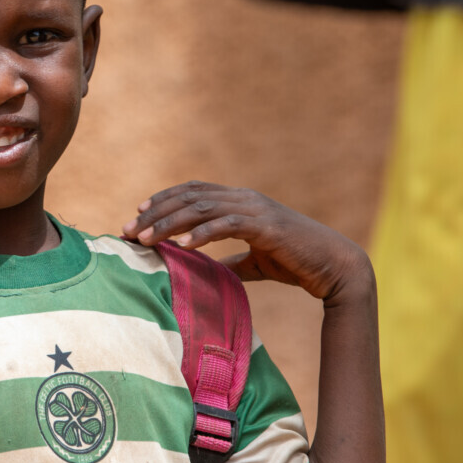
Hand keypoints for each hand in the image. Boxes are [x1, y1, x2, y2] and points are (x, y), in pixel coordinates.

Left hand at [122, 181, 370, 301]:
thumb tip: (206, 271)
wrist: (334, 267)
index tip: (136, 215)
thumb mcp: (254, 261)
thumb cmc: (296, 262)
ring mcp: (255, 209)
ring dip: (169, 223)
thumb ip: (230, 260)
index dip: (163, 199)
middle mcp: (245, 198)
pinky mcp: (266, 226)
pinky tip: (180, 247)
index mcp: (240, 201)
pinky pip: (226, 225)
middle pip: (189, 197)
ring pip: (202, 208)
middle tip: (128, 231)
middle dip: (155, 213)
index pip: (193, 191)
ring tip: (144, 240)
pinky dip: (200, 234)